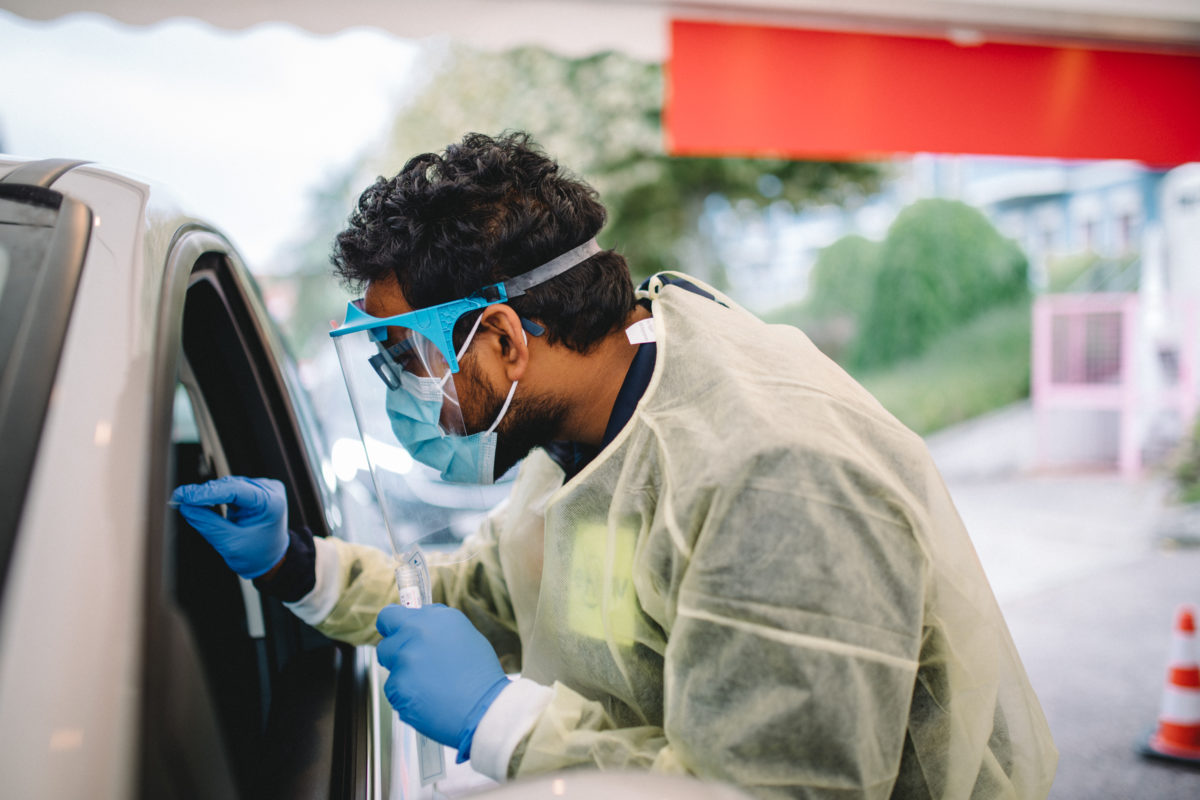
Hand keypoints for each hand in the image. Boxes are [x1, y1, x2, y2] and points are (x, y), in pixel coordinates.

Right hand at [171, 476, 288, 578]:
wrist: (271, 559)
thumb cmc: (256, 555)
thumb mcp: (229, 544)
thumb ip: (208, 524)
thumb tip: (186, 506)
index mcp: (271, 504)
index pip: (236, 490)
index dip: (207, 492)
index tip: (185, 496)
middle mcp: (270, 491)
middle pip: (231, 486)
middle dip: (204, 493)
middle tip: (179, 498)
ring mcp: (265, 488)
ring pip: (230, 486)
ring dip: (210, 494)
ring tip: (190, 502)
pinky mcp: (257, 490)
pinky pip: (232, 489)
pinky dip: (217, 496)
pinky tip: (205, 502)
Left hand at [376, 604, 509, 760]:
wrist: (484, 710)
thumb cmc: (480, 677)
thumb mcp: (465, 636)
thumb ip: (435, 627)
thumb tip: (417, 625)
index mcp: (435, 617)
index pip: (392, 615)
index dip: (393, 628)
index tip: (396, 636)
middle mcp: (417, 632)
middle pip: (386, 642)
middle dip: (395, 653)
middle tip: (414, 666)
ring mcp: (405, 659)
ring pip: (390, 668)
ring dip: (403, 676)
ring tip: (430, 686)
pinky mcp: (397, 685)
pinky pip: (393, 690)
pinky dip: (406, 696)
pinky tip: (427, 699)